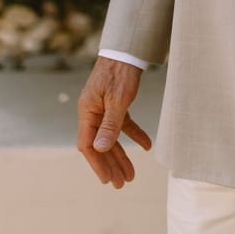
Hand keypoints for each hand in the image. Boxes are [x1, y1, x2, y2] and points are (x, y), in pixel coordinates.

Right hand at [77, 56, 150, 187]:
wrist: (127, 49)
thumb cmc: (120, 72)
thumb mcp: (117, 100)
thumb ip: (110, 125)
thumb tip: (99, 149)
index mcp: (87, 111)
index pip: (88, 145)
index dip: (97, 164)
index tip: (108, 180)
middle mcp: (92, 111)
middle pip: (100, 144)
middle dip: (112, 165)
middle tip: (122, 184)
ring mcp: (103, 107)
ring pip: (112, 137)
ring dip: (122, 155)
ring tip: (131, 174)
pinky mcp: (116, 103)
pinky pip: (123, 124)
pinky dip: (134, 134)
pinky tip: (147, 145)